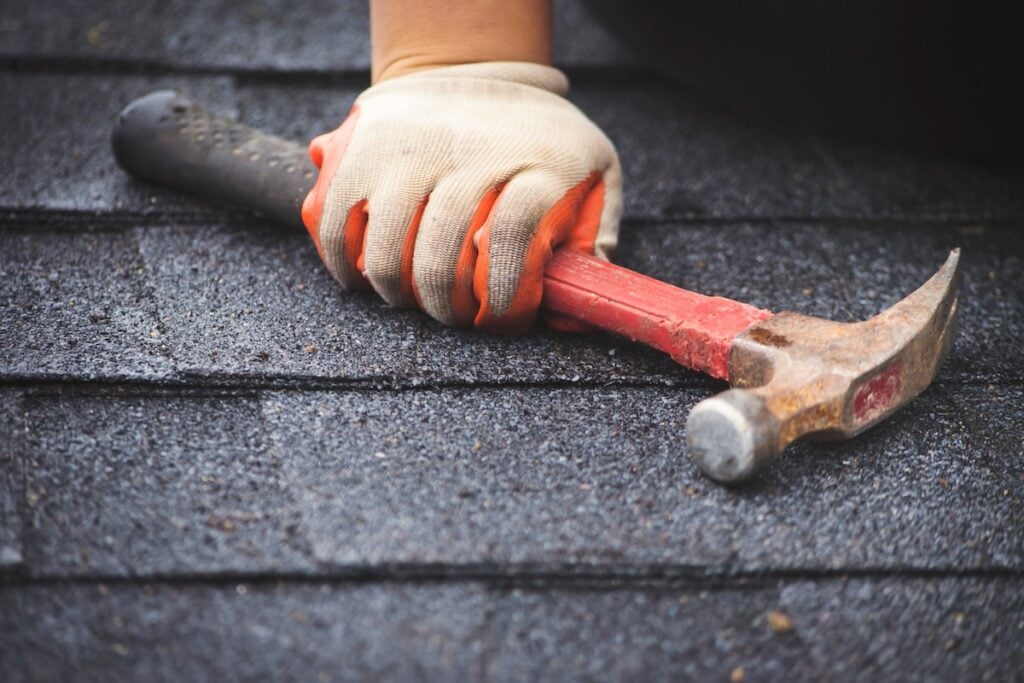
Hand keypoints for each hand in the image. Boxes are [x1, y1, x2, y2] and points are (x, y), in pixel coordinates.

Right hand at [301, 61, 621, 332]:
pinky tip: (363, 277)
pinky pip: (336, 222)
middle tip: (455, 317)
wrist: (471, 67)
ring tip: (413, 299)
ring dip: (397, 293)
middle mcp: (471, 149)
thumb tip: (575, 311)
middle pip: (440, 252)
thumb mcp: (592, 170)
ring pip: (385, 249)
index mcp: (539, 158)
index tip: (499, 319)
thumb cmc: (538, 138)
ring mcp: (410, 147)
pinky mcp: (361, 146)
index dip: (504, 292)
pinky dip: (345, 265)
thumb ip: (592, 235)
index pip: (513, 234)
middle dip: (446, 306)